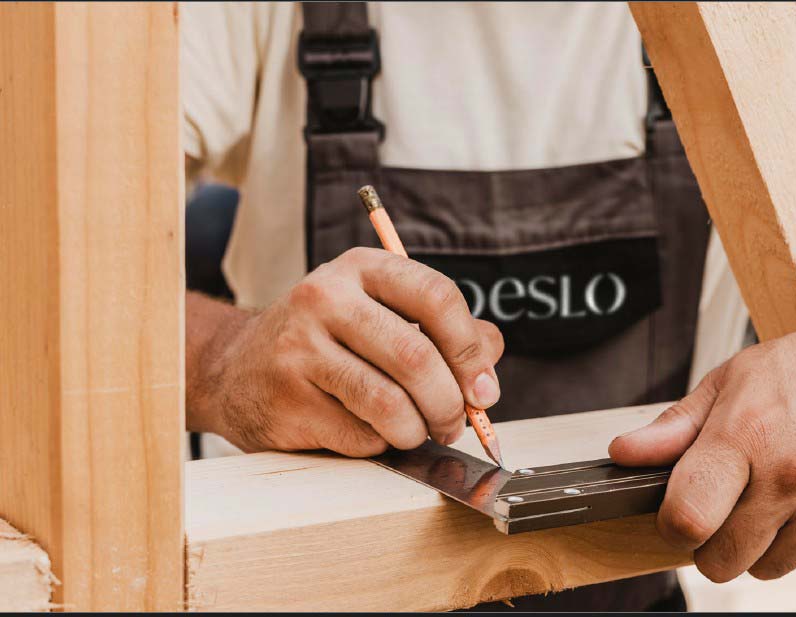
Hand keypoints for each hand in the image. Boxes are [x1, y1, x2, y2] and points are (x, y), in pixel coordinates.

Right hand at [189, 247, 503, 455]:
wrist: (238, 368)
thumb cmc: (330, 342)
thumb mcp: (384, 315)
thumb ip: (447, 332)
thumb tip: (489, 366)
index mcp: (362, 269)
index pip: (435, 297)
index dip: (470, 349)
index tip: (484, 387)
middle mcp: (325, 298)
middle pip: (416, 356)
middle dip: (449, 403)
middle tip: (455, 423)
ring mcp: (299, 348)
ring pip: (389, 403)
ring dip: (417, 430)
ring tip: (416, 432)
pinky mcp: (286, 399)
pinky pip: (359, 435)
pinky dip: (380, 444)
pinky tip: (369, 432)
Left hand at [609, 316, 795, 580]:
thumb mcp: (734, 378)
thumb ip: (675, 426)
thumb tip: (624, 454)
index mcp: (747, 434)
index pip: (686, 520)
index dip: (672, 525)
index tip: (678, 512)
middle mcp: (791, 475)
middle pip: (722, 562)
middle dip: (712, 543)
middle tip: (724, 506)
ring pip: (768, 567)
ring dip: (761, 542)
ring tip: (774, 492)